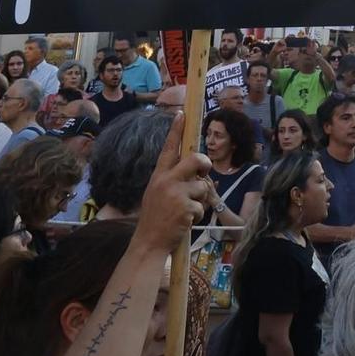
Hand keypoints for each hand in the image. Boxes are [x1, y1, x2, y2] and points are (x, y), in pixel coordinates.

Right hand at [133, 112, 212, 253]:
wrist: (149, 242)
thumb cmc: (155, 217)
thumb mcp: (156, 192)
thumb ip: (171, 178)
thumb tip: (194, 168)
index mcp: (158, 176)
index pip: (169, 148)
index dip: (176, 130)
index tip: (182, 113)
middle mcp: (166, 181)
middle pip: (196, 159)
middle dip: (205, 164)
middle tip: (204, 172)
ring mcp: (176, 194)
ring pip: (203, 186)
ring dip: (199, 199)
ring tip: (185, 210)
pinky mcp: (186, 208)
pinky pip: (202, 206)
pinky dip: (197, 215)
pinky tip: (184, 222)